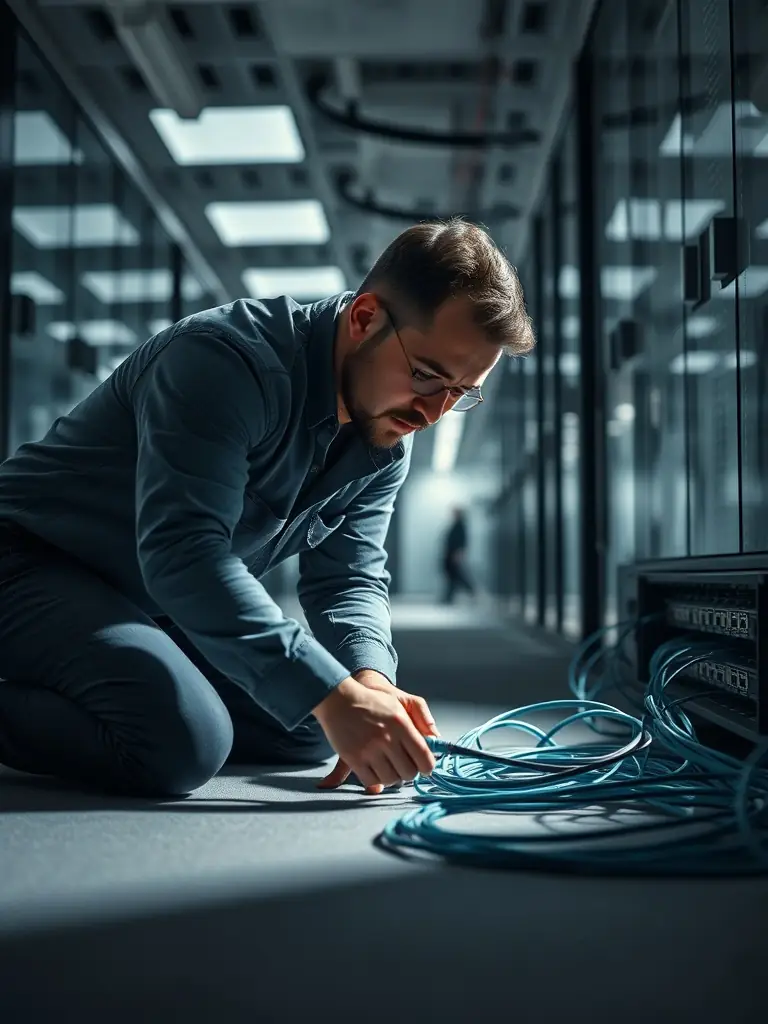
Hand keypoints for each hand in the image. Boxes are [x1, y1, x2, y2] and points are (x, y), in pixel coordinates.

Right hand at [312, 675, 437, 794]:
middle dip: (409, 772)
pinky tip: (376, 770)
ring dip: (393, 777)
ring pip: (391, 779)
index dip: (427, 766)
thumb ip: (423, 718)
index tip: (425, 767)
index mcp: (401, 723)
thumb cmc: (373, 701)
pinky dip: (376, 781)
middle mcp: (386, 738)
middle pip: (409, 772)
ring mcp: (369, 750)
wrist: (339, 699)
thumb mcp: (402, 701)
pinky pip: (371, 781)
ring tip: (389, 766)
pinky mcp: (353, 758)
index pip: (424, 756)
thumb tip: (436, 740)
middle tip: (405, 765)